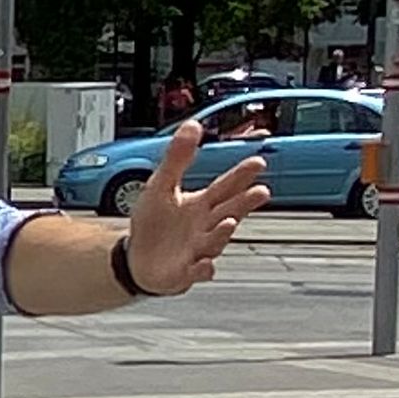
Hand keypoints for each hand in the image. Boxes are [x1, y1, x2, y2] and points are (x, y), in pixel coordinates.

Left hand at [127, 121, 267, 293]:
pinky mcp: (185, 272)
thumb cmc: (154, 223)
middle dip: (244, 203)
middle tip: (260, 192)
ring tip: (229, 221)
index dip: (241, 176)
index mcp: (201, 205)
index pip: (225, 187)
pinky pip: (197, 272)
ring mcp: (198, 250)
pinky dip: (202, 270)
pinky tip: (206, 265)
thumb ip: (177, 157)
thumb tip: (193, 125)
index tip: (258, 163)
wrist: (138, 260)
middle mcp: (205, 226)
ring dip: (222, 233)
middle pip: (229, 212)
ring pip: (215, 241)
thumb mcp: (161, 185)